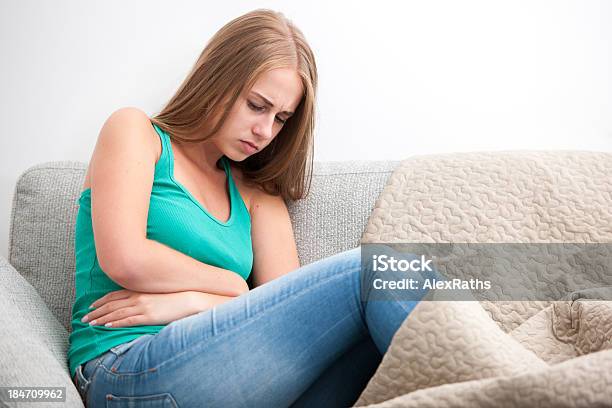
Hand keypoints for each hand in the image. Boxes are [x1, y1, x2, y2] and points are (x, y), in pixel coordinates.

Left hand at [82, 289, 200, 327]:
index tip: (92, 305)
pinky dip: (116, 323)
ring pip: (116, 313)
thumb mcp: (156, 294)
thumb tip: (135, 302)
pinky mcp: (148, 316)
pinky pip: (128, 320)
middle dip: (96, 311)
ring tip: (90, 324)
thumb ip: (144, 296)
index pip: (114, 295)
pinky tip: (107, 326)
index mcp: (139, 291)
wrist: (189, 299)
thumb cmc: (175, 297)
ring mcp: (142, 307)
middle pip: (111, 304)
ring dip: (102, 318)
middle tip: (83, 317)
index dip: (101, 301)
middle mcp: (138, 298)